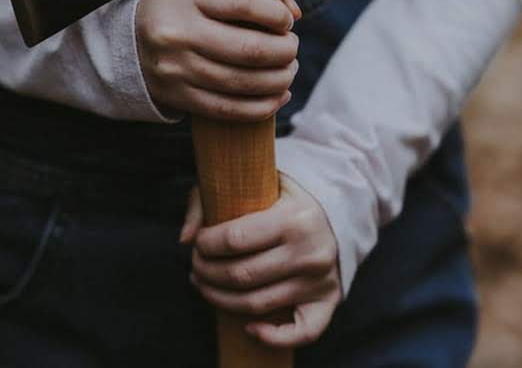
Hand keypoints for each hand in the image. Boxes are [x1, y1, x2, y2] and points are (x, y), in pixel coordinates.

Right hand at [136, 0, 301, 121]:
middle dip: (284, 52)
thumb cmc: (177, 7)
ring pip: (242, 82)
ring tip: (288, 71)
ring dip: (278, 80)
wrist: (122, 40)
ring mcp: (175, 69)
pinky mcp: (176, 97)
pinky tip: (277, 97)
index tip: (286, 21)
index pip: (241, 3)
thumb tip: (293, 13)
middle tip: (291, 48)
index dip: (274, 14)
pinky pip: (227, 109)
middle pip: (247, 49)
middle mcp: (176, 33)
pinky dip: (260, 107)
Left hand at [178, 173, 341, 348]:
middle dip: (206, 272)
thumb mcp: (253, 183)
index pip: (235, 239)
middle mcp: (310, 252)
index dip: (205, 245)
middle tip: (196, 265)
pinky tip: (249, 328)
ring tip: (205, 285)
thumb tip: (184, 239)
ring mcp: (321, 280)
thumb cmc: (285, 198)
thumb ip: (209, 200)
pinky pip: (304, 332)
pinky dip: (273, 337)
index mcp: (293, 218)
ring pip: (257, 304)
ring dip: (220, 299)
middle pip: (241, 275)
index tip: (198, 242)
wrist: (336, 211)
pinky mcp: (329, 300)